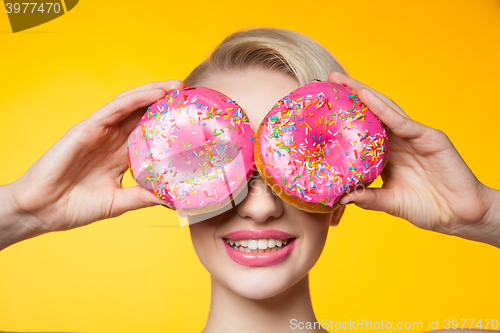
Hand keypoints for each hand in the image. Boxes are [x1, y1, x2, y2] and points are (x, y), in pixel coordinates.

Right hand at [4, 80, 183, 241]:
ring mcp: (100, 132)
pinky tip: (154, 93)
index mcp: (121, 156)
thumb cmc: (75, 207)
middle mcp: (113, 140)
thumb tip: (174, 198)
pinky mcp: (87, 128)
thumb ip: (144, 196)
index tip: (193, 121)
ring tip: (177, 87)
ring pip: (131, 105)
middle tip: (192, 96)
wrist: (42, 211)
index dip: (171, 125)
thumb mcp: (119, 202)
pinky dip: (135, 99)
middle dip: (167, 103)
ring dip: (154, 93)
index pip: (150, 134)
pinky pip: (114, 109)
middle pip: (144, 115)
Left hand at [328, 71, 498, 247]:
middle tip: (329, 79)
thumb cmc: (427, 208)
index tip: (322, 108)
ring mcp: (414, 136)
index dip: (345, 118)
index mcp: (388, 154)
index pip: (363, 130)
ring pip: (385, 110)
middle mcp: (399, 141)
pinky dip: (383, 108)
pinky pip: (402, 121)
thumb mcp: (390, 202)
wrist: (460, 216)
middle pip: (372, 113)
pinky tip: (366, 96)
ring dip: (364, 93)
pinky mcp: (429, 137)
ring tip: (343, 80)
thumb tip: (340, 197)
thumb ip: (368, 198)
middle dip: (351, 96)